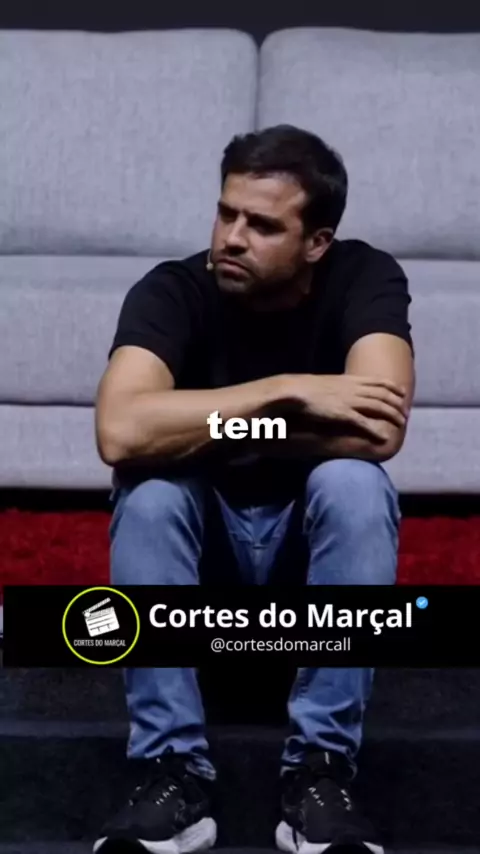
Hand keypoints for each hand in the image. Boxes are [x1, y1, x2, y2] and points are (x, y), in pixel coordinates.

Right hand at [291, 374, 408, 441]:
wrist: (296, 390)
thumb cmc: (307, 388)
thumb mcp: (327, 383)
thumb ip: (338, 387)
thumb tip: (342, 392)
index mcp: (350, 380)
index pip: (378, 381)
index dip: (393, 387)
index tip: (403, 393)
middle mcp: (353, 389)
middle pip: (383, 394)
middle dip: (398, 403)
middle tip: (406, 412)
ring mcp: (349, 401)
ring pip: (379, 407)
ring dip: (393, 415)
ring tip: (402, 423)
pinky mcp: (343, 414)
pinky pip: (364, 422)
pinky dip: (376, 430)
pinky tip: (384, 436)